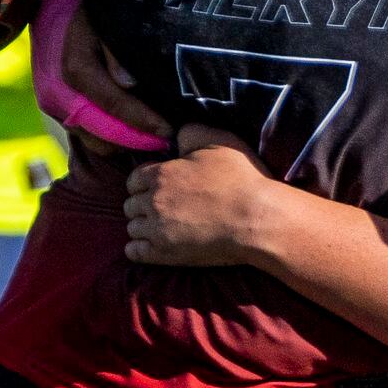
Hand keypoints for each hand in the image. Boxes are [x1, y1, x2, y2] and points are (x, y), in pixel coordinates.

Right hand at [38, 0, 170, 153]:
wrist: (64, 8)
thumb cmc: (97, 12)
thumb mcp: (110, 20)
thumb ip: (117, 48)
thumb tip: (127, 83)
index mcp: (76, 67)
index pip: (112, 104)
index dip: (142, 122)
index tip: (168, 131)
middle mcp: (60, 91)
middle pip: (102, 133)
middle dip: (136, 141)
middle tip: (166, 142)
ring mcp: (56, 105)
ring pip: (94, 141)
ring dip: (124, 144)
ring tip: (154, 140)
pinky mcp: (58, 111)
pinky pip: (87, 136)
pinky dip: (112, 140)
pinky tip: (135, 134)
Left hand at [124, 134, 273, 265]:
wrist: (257, 219)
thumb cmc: (241, 179)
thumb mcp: (218, 141)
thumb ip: (190, 133)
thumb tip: (176, 137)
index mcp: (161, 174)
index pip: (133, 179)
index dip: (145, 183)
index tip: (158, 187)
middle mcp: (153, 201)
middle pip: (130, 204)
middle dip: (142, 205)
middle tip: (161, 208)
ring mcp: (156, 229)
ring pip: (132, 228)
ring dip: (143, 226)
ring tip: (160, 227)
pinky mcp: (164, 254)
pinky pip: (134, 252)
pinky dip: (139, 248)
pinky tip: (152, 245)